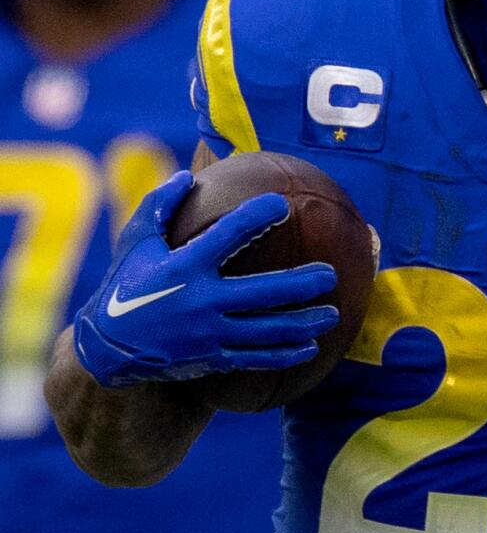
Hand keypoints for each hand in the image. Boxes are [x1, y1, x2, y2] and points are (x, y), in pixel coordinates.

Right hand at [72, 171, 338, 387]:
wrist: (106, 346)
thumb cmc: (127, 283)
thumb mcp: (135, 242)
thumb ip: (160, 206)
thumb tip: (188, 174)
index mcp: (183, 267)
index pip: (226, 236)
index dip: (255, 218)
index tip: (282, 205)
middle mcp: (199, 301)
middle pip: (262, 293)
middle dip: (301, 285)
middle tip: (330, 275)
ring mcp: (208, 333)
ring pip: (267, 330)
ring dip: (304, 323)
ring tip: (333, 314)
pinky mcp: (212, 357)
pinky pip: (256, 358)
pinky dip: (285, 354)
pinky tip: (310, 347)